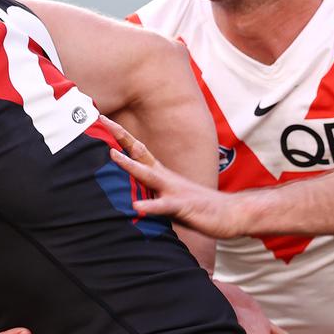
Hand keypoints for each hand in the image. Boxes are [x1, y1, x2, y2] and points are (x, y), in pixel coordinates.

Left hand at [103, 118, 245, 237]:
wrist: (232, 214)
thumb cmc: (197, 207)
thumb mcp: (168, 197)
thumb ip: (149, 191)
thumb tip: (126, 191)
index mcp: (161, 173)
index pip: (137, 150)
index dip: (120, 135)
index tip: (101, 119)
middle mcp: (165, 177)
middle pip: (140, 153)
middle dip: (121, 137)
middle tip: (102, 120)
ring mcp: (174, 190)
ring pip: (149, 175)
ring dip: (131, 164)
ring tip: (112, 155)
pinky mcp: (183, 207)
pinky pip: (164, 207)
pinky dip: (150, 205)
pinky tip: (136, 206)